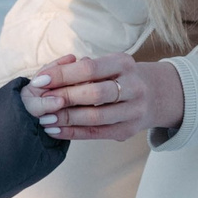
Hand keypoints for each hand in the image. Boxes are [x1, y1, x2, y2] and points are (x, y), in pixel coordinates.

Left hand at [20, 53, 184, 142]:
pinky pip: (97, 133)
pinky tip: (56, 130)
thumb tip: (47, 77)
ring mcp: (134, 110)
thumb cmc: (121, 76)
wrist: (157, 94)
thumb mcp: (109, 64)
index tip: (40, 80)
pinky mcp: (129, 130)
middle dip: (63, 98)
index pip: (90, 68)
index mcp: (124, 64)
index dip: (62, 75)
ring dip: (66, 119)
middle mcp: (133, 86)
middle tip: (40, 102)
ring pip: (96, 117)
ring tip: (44, 119)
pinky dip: (73, 133)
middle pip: (94, 93)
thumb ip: (83, 69)